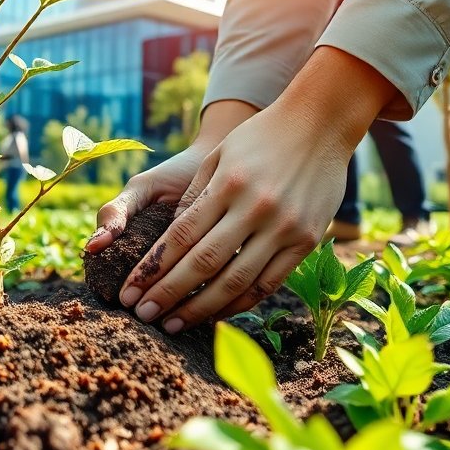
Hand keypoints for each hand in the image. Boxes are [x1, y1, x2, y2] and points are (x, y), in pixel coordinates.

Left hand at [117, 47, 398, 332]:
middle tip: (142, 316)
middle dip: (167, 294)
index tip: (129, 292)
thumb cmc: (260, 136)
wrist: (320, 124)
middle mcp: (255, 208)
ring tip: (174, 324)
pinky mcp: (306, 241)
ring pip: (235, 282)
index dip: (151, 269)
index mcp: (228, 185)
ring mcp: (284, 227)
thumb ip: (194, 196)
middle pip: (202, 263)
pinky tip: (216, 313)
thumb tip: (169, 242)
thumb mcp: (220, 154)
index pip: (180, 237)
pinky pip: (268, 283)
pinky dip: (240, 303)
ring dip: (201, 308)